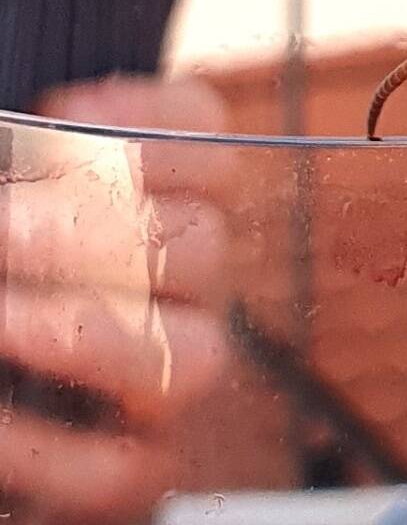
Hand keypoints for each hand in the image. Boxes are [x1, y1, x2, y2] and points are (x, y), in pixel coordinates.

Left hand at [1, 76, 234, 522]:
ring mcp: (171, 380)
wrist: (5, 385)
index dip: (156, 125)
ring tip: (3, 321)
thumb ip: (22, 163)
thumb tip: (28, 140)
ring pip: (199, 356)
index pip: (210, 146)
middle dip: (98, 231)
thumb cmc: (12, 264)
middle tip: (5, 229)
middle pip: (202, 246)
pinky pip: (124, 467)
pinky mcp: (138, 469)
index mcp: (165, 206)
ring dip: (92, 334)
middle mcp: (187, 290)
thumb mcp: (16, 201)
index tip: (67, 112)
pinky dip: (47, 445)